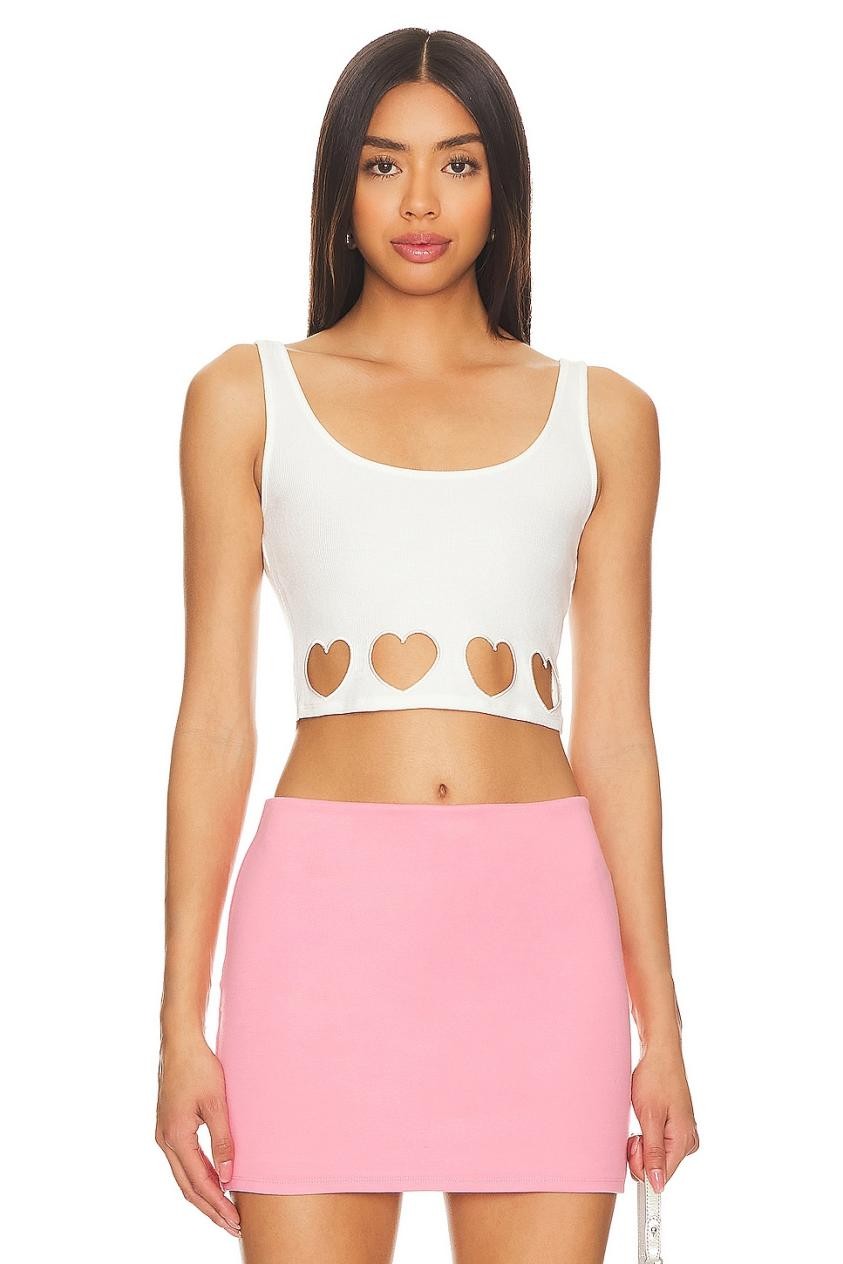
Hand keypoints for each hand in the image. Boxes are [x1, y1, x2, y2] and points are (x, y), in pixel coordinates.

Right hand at [155, 1036, 240, 1237]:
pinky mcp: (168, 1128)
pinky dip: (198, 1178)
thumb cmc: (200, 1067)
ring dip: (204, 1196)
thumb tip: (229, 1176)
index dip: (217, 1204)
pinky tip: (213, 1183)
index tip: (235, 1220)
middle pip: (188, 1187)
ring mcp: (164, 1135)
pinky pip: (183, 1162)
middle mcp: (165, 1140)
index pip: (199, 1182)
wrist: (179, 1043)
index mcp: (176, 1136)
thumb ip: (223, 1140)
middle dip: (210, 1209)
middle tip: (233, 1226)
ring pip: (183, 1177)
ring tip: (225, 1212)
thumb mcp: (217, 1102)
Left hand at [627, 1045, 699, 1190]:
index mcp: (684, 1141)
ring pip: (656, 1155)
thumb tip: (658, 1184)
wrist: (660, 1053)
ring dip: (642, 1143)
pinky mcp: (676, 1128)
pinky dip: (647, 1135)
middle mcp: (688, 1141)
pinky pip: (658, 1144)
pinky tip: (645, 1118)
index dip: (642, 1165)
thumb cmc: (655, 1079)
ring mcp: (683, 1134)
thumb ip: (653, 1153)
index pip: (661, 1176)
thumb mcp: (649, 1117)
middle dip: (640, 1153)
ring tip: (641, 1119)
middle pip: (658, 1167)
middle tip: (635, 1128)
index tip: (634, 1144)